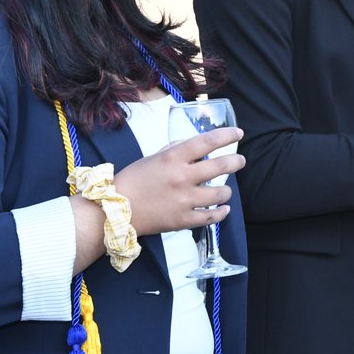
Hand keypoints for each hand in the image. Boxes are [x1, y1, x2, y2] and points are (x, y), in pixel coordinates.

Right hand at [114, 127, 245, 235]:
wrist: (114, 211)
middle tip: (240, 161)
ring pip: (220, 194)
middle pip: (221, 166)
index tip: (238, 133)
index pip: (207, 141)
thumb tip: (193, 147)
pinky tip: (223, 209)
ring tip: (225, 190)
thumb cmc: (132, 181)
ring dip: (227, 191)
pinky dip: (221, 213)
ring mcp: (184, 200)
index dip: (226, 135)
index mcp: (173, 158)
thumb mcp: (152, 158)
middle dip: (236, 161)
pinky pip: (211, 217)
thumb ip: (174, 150)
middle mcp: (182, 177)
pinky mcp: (183, 220)